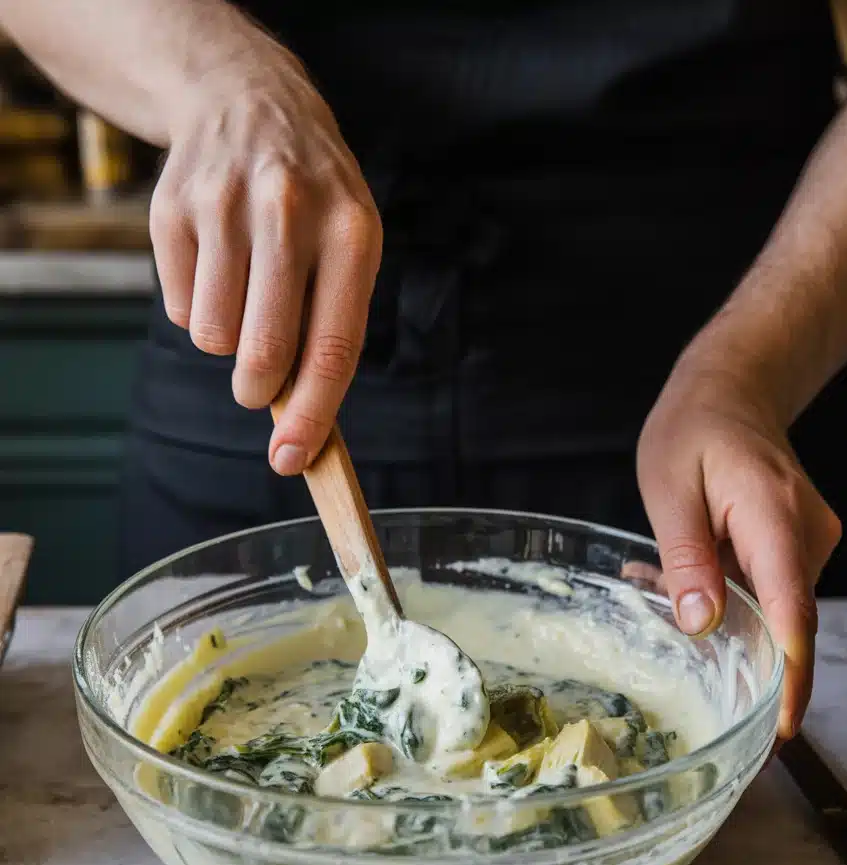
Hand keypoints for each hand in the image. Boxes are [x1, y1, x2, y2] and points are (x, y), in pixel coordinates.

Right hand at [149, 28, 381, 473]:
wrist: (248, 100)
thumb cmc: (314, 200)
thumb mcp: (350, 245)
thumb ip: (332, 328)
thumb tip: (302, 427)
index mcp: (351, 231)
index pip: (332, 348)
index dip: (312, 416)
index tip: (292, 460)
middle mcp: (289, 212)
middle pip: (264, 352)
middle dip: (260, 391)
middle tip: (260, 386)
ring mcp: (225, 205)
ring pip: (213, 337)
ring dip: (227, 343)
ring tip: (245, 296)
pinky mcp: (173, 207)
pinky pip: (179, 308)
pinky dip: (197, 308)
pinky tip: (216, 265)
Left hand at [636, 371, 841, 740]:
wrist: (731, 393)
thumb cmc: (693, 431)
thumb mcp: (668, 489)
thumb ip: (685, 558)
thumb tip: (703, 625)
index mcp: (775, 517)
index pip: (792, 611)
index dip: (789, 676)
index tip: (779, 727)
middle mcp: (808, 536)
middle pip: (784, 621)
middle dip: (741, 656)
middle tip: (683, 659)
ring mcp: (809, 543)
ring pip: (771, 609)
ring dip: (723, 617)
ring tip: (660, 582)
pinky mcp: (798, 549)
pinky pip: (766, 590)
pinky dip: (728, 596)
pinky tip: (684, 575)